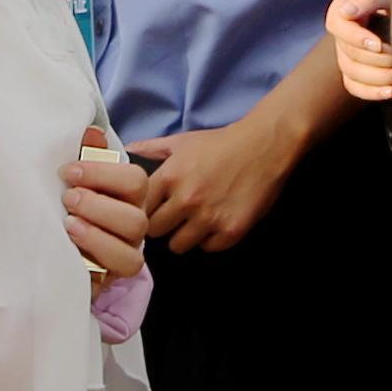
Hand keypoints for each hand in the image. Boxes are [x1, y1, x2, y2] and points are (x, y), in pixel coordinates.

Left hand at [62, 142, 150, 278]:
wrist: (57, 247)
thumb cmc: (72, 204)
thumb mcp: (77, 178)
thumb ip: (88, 155)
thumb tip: (92, 132)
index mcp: (129, 195)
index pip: (135, 180)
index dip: (102, 174)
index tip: (69, 172)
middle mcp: (135, 222)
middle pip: (136, 217)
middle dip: (98, 205)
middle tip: (68, 199)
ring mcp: (128, 250)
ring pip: (131, 248)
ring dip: (98, 234)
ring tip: (69, 224)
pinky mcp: (116, 274)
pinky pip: (122, 269)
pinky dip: (98, 256)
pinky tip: (73, 247)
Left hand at [130, 103, 311, 255]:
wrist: (264, 146)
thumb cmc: (221, 143)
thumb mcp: (182, 141)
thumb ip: (152, 149)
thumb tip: (127, 150)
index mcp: (169, 177)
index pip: (139, 209)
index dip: (146, 210)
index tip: (154, 209)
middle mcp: (186, 200)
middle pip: (154, 231)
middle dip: (162, 225)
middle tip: (174, 217)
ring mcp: (208, 218)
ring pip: (178, 245)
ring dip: (184, 235)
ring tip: (195, 222)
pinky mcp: (230, 231)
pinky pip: (207, 248)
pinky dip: (210, 239)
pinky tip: (215, 222)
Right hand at [324, 0, 391, 102]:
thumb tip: (345, 12)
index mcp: (344, 5)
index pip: (337, 26)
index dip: (356, 38)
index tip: (379, 45)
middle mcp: (342, 29)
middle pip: (346, 53)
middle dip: (375, 60)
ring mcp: (346, 50)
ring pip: (350, 73)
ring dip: (377, 78)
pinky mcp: (355, 68)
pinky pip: (354, 87)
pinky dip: (372, 92)